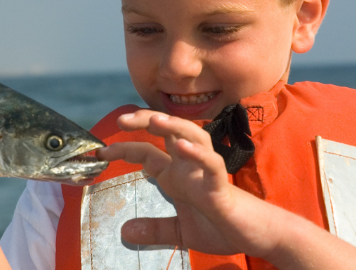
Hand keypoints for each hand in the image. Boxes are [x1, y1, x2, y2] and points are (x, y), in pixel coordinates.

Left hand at [97, 109, 283, 257]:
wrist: (255, 236)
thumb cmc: (221, 226)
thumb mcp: (180, 232)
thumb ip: (154, 229)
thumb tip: (125, 232)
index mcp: (178, 174)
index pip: (147, 151)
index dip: (124, 148)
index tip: (100, 151)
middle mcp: (189, 166)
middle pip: (168, 131)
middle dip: (145, 121)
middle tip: (120, 120)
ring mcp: (206, 172)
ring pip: (192, 137)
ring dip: (174, 126)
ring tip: (154, 119)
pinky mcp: (221, 185)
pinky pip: (211, 164)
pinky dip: (197, 154)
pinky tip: (182, 148)